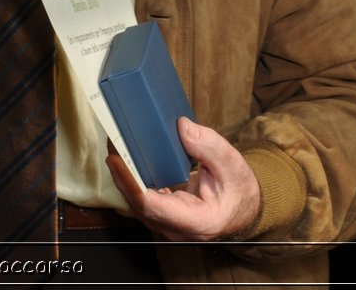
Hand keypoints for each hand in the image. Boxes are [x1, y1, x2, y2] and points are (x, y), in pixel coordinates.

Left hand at [106, 118, 260, 241]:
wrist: (243, 207)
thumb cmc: (239, 190)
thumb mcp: (233, 165)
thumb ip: (209, 147)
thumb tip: (183, 127)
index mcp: (196, 221)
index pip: (152, 207)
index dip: (130, 184)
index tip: (117, 160)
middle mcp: (176, 227)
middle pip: (138, 204)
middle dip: (121, 174)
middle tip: (112, 142)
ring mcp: (166, 222)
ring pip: (136, 201)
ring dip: (123, 174)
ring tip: (115, 143)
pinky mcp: (161, 212)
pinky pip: (141, 196)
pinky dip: (131, 176)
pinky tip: (125, 155)